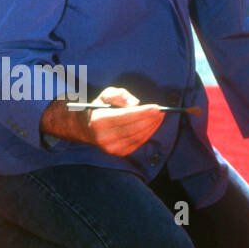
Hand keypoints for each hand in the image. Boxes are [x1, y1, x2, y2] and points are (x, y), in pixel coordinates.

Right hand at [40, 87, 163, 156]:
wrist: (86, 128)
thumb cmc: (100, 108)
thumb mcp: (106, 94)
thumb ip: (120, 95)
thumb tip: (136, 104)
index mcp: (99, 120)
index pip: (125, 117)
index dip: (143, 113)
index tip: (157, 107)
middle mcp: (104, 137)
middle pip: (134, 128)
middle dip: (150, 120)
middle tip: (162, 111)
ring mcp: (111, 148)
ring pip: (138, 137)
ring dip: (152, 127)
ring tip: (159, 116)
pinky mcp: (118, 153)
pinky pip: (137, 143)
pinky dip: (147, 134)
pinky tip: (152, 125)